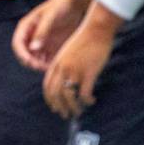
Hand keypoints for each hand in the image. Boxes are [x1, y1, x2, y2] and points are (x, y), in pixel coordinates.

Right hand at [12, 0, 85, 71]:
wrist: (75, 4)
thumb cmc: (61, 6)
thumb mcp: (50, 17)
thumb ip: (42, 32)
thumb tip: (33, 48)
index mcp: (26, 27)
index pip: (18, 44)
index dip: (22, 54)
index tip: (30, 62)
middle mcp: (31, 36)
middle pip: (25, 55)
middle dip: (31, 62)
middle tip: (43, 67)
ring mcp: (42, 43)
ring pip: (36, 60)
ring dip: (41, 66)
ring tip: (53, 67)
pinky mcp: (52, 48)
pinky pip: (48, 60)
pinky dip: (51, 65)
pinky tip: (59, 64)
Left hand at [42, 4, 122, 118]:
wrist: (95, 29)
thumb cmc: (84, 40)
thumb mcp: (68, 52)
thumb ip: (64, 65)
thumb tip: (66, 80)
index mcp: (56, 63)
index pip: (48, 86)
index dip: (50, 99)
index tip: (55, 107)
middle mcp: (62, 68)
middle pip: (56, 94)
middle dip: (60, 107)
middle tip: (66, 115)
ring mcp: (74, 70)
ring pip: (69, 96)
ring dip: (73, 108)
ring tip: (78, 112)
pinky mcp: (88, 72)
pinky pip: (85, 93)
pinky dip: (87, 100)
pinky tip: (92, 101)